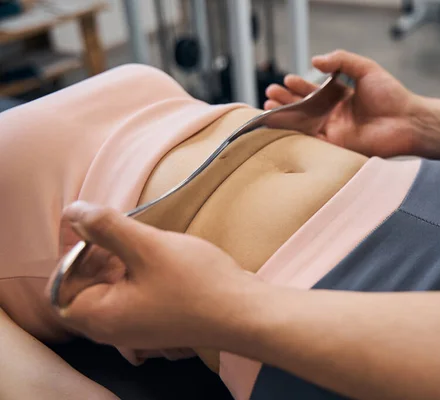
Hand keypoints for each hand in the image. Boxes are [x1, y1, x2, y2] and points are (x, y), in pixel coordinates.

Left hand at [46, 201, 259, 350]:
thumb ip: (105, 227)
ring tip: (142, 241)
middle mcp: (111, 328)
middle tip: (121, 230)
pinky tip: (157, 257)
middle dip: (96, 252)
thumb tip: (73, 212)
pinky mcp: (153, 320)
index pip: (62, 283)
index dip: (73, 251)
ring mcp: (134, 327)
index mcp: (100, 316)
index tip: (97, 228)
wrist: (244, 312)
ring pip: (109, 287)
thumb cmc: (197, 284)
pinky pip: (129, 294)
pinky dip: (134, 272)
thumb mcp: (148, 247)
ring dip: (118, 259)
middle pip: (83, 285)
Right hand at [265, 50, 425, 157]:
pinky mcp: (336, 146)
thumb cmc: (390, 95)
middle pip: (305, 107)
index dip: (299, 86)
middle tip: (270, 94)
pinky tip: (283, 126)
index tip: (287, 80)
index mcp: (341, 96)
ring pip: (304, 124)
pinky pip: (312, 141)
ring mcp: (335, 131)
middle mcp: (335, 114)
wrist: (406, 121)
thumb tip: (314, 61)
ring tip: (269, 107)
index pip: (314, 90)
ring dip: (286, 116)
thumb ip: (341, 61)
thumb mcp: (366, 69)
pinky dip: (297, 135)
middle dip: (287, 100)